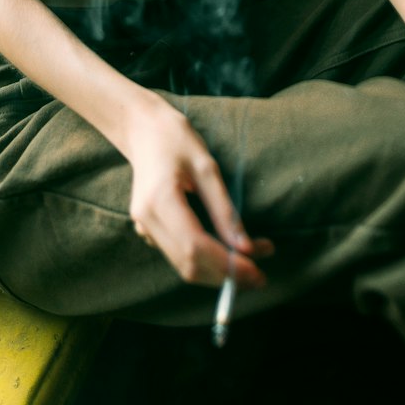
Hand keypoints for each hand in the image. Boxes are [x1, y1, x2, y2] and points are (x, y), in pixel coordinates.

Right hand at [125, 99, 272, 287]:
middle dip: (226, 276)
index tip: (258, 273)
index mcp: (160, 200)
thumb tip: (246, 248)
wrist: (143, 129)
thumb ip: (225, 210)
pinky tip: (226, 252)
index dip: (227, 265)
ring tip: (251, 263)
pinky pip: (178, 255)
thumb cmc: (176, 138)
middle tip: (261, 276)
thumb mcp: (207, 166)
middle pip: (189, 265)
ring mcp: (144, 226)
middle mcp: (147, 220)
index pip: (195, 248)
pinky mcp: (148, 229)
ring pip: (183, 266)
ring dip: (217, 272)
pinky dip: (205, 261)